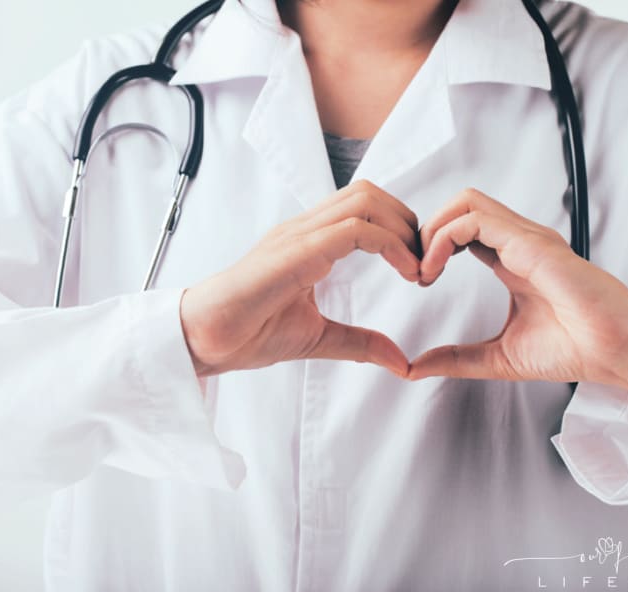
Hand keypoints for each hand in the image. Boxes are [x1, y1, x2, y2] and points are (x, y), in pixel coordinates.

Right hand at [180, 180, 420, 377]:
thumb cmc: (248, 333)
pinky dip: (389, 244)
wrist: (203, 339)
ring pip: (365, 201)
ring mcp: (298, 234)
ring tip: (417, 270)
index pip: (364, 208)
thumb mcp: (318, 337)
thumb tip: (400, 361)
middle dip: (407, 222)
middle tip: (424, 265)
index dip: (400, 230)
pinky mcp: (295, 250)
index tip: (419, 269)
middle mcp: (304, 229)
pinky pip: (352, 229)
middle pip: (369, 193)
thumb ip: (359, 343)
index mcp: (308, 241)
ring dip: (402, 229)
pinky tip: (404, 274)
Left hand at [407, 188, 627, 397]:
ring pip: (466, 202)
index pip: (463, 229)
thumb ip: (458, 359)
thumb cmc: (576, 349)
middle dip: (426, 231)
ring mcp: (527, 239)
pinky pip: (477, 221)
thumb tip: (415, 368)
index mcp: (513, 260)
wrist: (619, 354)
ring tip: (424, 271)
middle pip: (460, 205)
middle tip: (415, 272)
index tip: (418, 280)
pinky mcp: (532, 245)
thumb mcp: (499, 357)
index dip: (432, 246)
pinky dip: (445, 238)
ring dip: (433, 231)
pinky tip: (436, 270)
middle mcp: (519, 242)